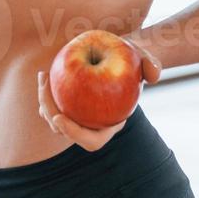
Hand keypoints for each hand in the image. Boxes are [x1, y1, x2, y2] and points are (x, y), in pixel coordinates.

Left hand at [36, 37, 162, 150]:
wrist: (119, 56)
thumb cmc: (133, 58)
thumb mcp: (146, 57)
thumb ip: (153, 65)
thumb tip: (154, 77)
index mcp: (111, 124)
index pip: (91, 141)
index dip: (74, 135)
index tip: (60, 117)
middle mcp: (93, 125)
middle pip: (66, 132)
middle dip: (51, 115)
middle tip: (45, 90)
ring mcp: (79, 117)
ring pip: (55, 120)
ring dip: (45, 103)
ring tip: (44, 77)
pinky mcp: (68, 105)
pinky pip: (53, 105)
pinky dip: (47, 93)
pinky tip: (45, 74)